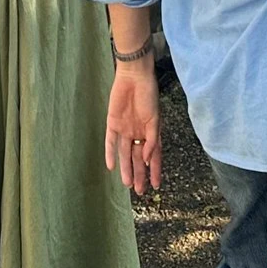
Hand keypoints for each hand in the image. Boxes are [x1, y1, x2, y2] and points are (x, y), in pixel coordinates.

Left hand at [105, 60, 161, 196]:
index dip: (155, 171)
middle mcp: (138, 133)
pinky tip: (111, 166)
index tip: (156, 186)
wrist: (134, 76)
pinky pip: (110, 142)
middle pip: (138, 158)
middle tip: (139, 190)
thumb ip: (152, 139)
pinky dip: (110, 154)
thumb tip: (148, 158)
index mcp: (151, 132)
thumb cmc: (149, 95)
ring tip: (127, 184)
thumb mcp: (155, 118)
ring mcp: (125, 129)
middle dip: (140, 174)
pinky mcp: (112, 123)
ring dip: (126, 168)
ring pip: (125, 154)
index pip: (153, 156)